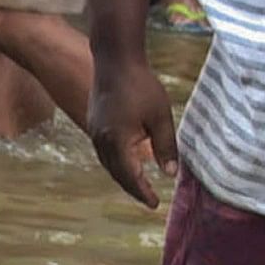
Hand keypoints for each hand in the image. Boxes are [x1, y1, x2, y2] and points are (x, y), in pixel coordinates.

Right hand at [86, 49, 183, 207]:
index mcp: (118, 142)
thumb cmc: (141, 86)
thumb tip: (170, 174)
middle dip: (132, 188)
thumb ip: (165, 147)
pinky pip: (104, 152)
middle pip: (116, 173)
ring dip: (122, 176)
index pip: (130, 176)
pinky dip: (116, 163)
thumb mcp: (160, 118)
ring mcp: (94, 131)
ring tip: (138, 184)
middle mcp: (101, 140)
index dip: (143, 192)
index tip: (155, 204)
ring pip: (108, 163)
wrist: (115, 60)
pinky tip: (125, 161)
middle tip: (148, 199)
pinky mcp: (93, 123)